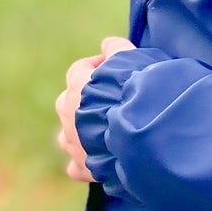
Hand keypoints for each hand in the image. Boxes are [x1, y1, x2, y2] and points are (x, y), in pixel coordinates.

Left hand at [54, 36, 137, 180]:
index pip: (79, 69)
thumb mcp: (132, 59)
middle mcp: (68, 114)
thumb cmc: (139, 93)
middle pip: (67, 102)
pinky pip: (76, 165)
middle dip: (84, 99)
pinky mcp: (84, 168)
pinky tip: (99, 159)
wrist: (144, 136)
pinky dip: (84, 161)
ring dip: (80, 131)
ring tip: (104, 130)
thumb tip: (108, 43)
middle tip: (111, 99)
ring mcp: (73, 143)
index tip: (114, 66)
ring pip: (67, 135)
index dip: (97, 65)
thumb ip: (118, 48)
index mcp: (77, 86)